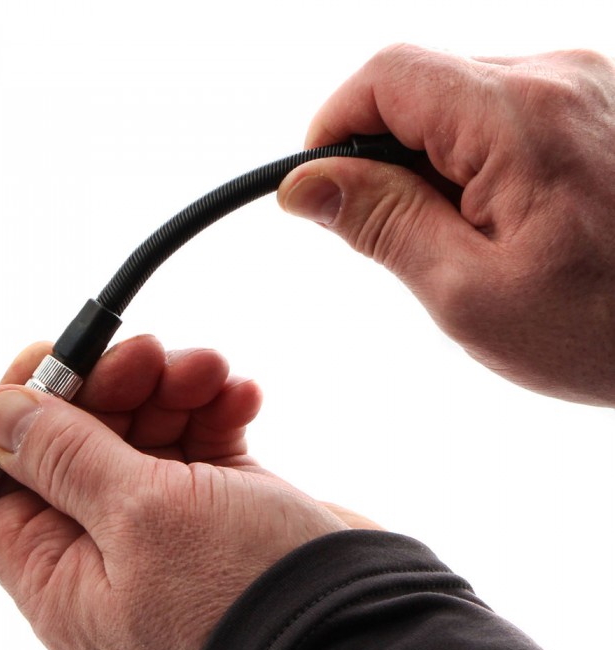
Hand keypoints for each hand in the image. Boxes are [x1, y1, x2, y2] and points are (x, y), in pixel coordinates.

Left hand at [0, 336, 351, 649]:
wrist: (357, 620)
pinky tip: (244, 397)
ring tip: (214, 370)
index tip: (51, 357)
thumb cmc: (246, 589)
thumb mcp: (145, 513)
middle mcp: (111, 553)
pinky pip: (200, 440)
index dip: (20, 418)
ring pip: (147, 432)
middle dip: (115, 388)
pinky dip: (217, 410)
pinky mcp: (220, 503)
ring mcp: (170, 526)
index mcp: (67, 578)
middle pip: (82, 447)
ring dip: (175, 389)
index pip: (5, 489)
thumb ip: (67, 455)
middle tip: (150, 352)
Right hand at [278, 44, 614, 405]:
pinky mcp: (592, 107)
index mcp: (520, 119)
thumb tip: (307, 185)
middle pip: (418, 87)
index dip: (332, 129)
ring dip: (429, 167)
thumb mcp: (468, 293)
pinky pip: (498, 118)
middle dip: (383, 159)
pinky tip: (497, 221)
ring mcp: (582, 87)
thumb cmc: (605, 330)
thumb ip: (383, 224)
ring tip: (462, 239)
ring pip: (454, 104)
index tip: (319, 188)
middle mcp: (556, 79)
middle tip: (398, 238)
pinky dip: (470, 165)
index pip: (385, 77)